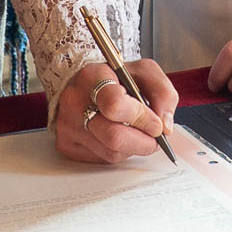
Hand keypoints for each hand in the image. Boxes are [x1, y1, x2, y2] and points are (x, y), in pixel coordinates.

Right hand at [54, 61, 177, 164]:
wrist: (84, 85)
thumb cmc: (115, 79)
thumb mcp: (144, 72)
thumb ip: (162, 93)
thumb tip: (165, 126)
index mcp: (92, 77)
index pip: (114, 104)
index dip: (141, 118)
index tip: (156, 124)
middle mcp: (74, 101)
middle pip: (113, 136)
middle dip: (143, 142)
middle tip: (155, 137)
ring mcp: (68, 125)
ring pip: (111, 153)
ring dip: (133, 148)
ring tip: (136, 132)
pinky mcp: (66, 145)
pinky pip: (101, 159)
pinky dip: (118, 152)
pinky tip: (119, 135)